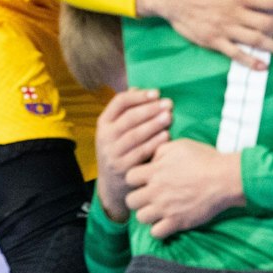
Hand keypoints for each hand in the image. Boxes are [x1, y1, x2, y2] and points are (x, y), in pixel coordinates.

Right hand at [95, 88, 172, 221]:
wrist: (112, 184)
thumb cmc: (120, 149)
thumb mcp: (116, 130)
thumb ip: (127, 111)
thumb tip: (139, 88)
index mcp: (103, 123)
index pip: (119, 103)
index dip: (139, 96)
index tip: (157, 93)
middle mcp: (105, 137)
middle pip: (129, 118)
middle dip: (150, 109)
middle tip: (168, 104)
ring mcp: (112, 154)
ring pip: (134, 135)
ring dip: (153, 124)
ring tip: (169, 117)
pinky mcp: (123, 168)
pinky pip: (140, 153)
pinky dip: (154, 143)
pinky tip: (166, 136)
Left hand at [125, 140, 243, 238]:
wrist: (226, 178)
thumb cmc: (205, 159)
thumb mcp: (179, 146)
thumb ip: (159, 151)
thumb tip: (150, 160)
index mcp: (154, 171)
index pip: (129, 178)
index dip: (135, 178)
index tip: (145, 179)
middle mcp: (156, 191)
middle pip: (130, 200)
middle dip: (137, 198)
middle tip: (148, 196)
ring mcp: (166, 208)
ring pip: (140, 218)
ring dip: (146, 214)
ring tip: (156, 210)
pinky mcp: (178, 222)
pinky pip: (156, 233)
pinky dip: (158, 229)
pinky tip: (165, 222)